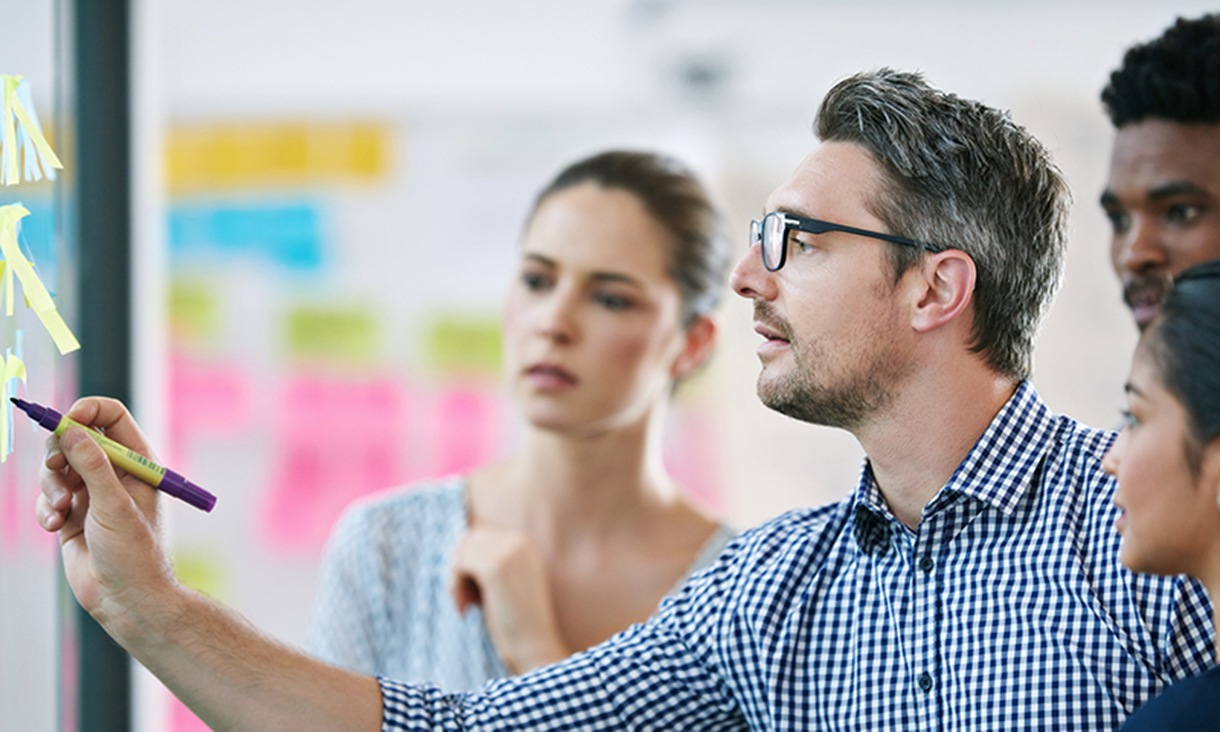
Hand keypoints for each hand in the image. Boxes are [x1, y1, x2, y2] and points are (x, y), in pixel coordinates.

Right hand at [35, 397, 176, 634]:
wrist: (125, 598)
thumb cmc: (133, 552)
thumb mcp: (113, 504)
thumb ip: (92, 465)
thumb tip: (73, 430)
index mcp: (137, 462)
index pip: (111, 417)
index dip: (87, 411)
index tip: (66, 420)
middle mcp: (114, 473)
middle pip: (75, 437)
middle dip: (58, 451)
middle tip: (54, 467)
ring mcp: (91, 493)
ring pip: (55, 467)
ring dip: (50, 485)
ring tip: (61, 509)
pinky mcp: (70, 514)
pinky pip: (47, 496)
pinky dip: (45, 508)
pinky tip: (54, 528)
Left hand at [451, 525, 569, 673]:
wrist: (535, 646)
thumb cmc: (517, 622)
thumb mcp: (506, 583)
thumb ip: (489, 562)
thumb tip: (457, 546)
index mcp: (527, 544)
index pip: (482, 536)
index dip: (469, 563)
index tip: (471, 594)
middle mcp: (521, 541)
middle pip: (470, 540)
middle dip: (461, 569)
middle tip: (465, 600)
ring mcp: (509, 552)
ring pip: (463, 551)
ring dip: (456, 579)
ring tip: (465, 605)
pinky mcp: (496, 567)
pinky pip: (460, 564)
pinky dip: (455, 587)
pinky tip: (464, 610)